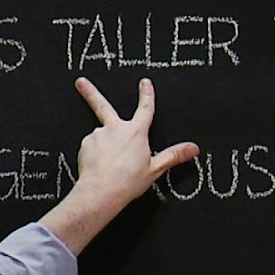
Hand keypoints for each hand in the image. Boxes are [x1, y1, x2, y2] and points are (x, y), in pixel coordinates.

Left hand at [72, 77, 198, 205]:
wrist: (101, 191)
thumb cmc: (128, 182)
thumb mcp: (155, 169)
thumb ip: (174, 155)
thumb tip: (194, 148)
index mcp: (136, 132)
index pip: (145, 108)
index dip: (146, 94)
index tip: (145, 82)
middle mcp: (115, 128)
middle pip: (103, 105)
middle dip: (90, 91)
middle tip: (80, 82)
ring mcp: (98, 135)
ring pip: (101, 136)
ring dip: (103, 145)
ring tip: (109, 164)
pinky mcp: (85, 144)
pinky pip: (91, 146)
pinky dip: (94, 154)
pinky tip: (99, 166)